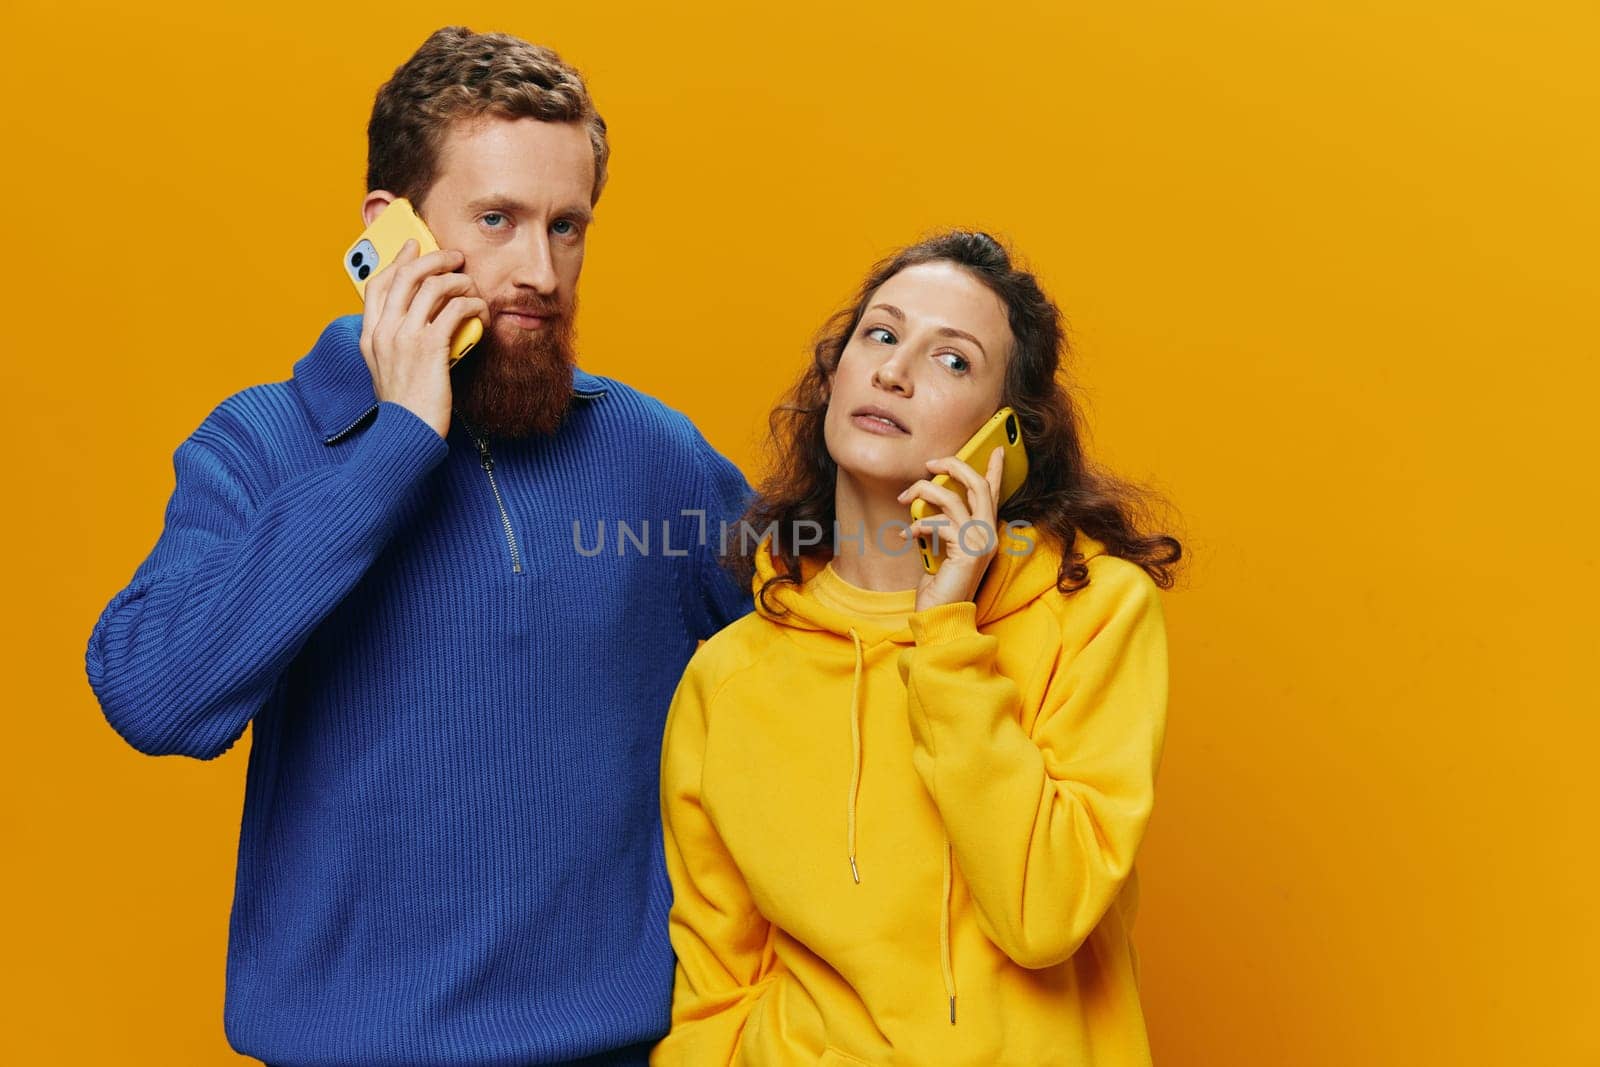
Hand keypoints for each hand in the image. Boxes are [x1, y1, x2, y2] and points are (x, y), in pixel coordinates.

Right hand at [357, 238, 488, 438]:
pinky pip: (456, 309)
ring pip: (433, 286)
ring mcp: (404, 338)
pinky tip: (481, 312)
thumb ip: (394, 343)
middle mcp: (383, 332)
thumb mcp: (387, 371)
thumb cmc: (405, 406)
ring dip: (459, 281)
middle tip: (454, 257)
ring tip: (472, 288)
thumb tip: (417, 321)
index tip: (414, 247)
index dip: (398, 260)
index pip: (377, 284)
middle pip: (405, 275)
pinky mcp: (430, 347)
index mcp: (370, 336)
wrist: (406, 435)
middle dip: (433, 258)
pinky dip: (473, 305)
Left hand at [897, 445, 1006, 611]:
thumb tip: (928, 498)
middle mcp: (989, 535)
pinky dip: (918, 525)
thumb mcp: (943, 547)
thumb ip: (944, 524)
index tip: (993, 449)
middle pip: (977, 485)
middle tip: (931, 462)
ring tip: (906, 497)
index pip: (993, 493)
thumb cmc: (940, 584)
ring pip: (952, 499)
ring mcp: (980, 543)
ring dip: (924, 492)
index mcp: (986, 532)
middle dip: (953, 466)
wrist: (942, 616)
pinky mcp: (967, 552)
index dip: (994, 469)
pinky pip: (938, 524)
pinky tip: (906, 535)